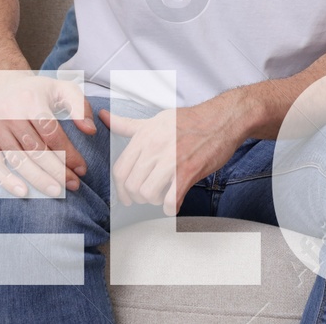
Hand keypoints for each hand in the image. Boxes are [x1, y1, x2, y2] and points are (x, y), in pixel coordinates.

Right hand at [0, 71, 96, 197]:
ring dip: (39, 179)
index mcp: (30, 100)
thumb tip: (90, 130)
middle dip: (57, 171)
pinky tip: (23, 192)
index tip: (82, 169)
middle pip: (36, 149)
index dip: (68, 153)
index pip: (52, 133)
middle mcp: (9, 113)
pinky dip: (7, 181)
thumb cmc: (36, 91)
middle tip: (74, 185)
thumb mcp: (62, 88)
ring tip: (57, 192)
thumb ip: (80, 106)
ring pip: (18, 160)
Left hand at [99, 93, 250, 215]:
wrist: (222, 119)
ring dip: (155, 201)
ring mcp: (171, 160)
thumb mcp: (155, 120)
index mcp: (144, 136)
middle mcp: (154, 147)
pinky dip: (171, 208)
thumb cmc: (189, 121)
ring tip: (164, 195)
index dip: (121, 189)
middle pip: (132, 186)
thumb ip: (128, 124)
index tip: (128, 195)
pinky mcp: (188, 172)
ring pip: (147, 194)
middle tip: (148, 196)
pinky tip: (176, 201)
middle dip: (138, 197)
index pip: (120, 170)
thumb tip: (103, 117)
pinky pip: (170, 201)